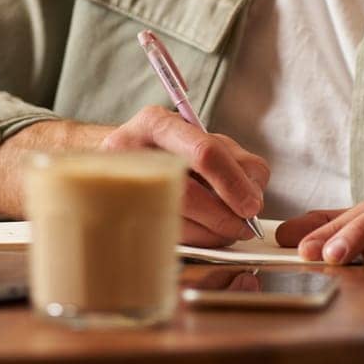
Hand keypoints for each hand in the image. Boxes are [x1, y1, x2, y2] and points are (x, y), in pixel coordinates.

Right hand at [100, 105, 268, 247]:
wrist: (109, 163)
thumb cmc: (164, 150)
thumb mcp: (200, 140)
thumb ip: (235, 160)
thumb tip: (254, 196)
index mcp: (156, 124)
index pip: (204, 153)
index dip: (234, 183)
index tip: (253, 205)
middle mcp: (131, 151)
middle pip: (188, 192)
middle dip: (224, 216)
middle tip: (244, 226)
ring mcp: (120, 186)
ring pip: (176, 219)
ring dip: (211, 233)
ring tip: (226, 230)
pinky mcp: (118, 215)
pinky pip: (164, 235)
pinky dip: (193, 240)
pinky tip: (202, 233)